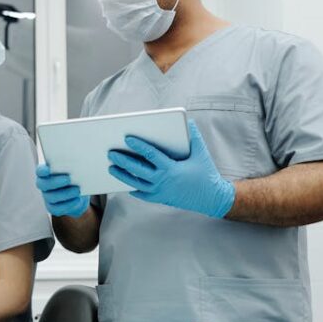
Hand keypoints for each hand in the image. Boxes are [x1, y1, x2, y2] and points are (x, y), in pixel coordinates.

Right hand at [35, 164, 90, 217]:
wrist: (79, 193)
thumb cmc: (76, 177)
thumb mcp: (75, 169)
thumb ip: (73, 165)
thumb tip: (79, 164)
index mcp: (46, 172)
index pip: (40, 171)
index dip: (42, 171)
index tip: (48, 169)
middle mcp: (44, 184)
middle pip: (43, 184)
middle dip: (55, 182)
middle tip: (68, 179)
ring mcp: (47, 197)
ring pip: (51, 197)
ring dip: (65, 194)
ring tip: (77, 190)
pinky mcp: (53, 207)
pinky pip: (58, 208)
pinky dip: (68, 204)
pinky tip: (77, 199)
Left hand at [108, 120, 234, 218]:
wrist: (211, 198)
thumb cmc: (206, 174)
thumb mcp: (201, 154)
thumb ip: (194, 137)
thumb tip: (188, 122)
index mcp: (171, 168)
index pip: (150, 155)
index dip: (138, 145)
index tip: (127, 138)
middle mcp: (162, 181)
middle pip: (137, 170)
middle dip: (123, 161)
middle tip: (111, 153)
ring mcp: (160, 192)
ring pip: (136, 183)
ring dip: (122, 175)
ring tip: (111, 168)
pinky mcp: (160, 199)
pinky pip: (142, 194)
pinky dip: (133, 189)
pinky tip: (125, 183)